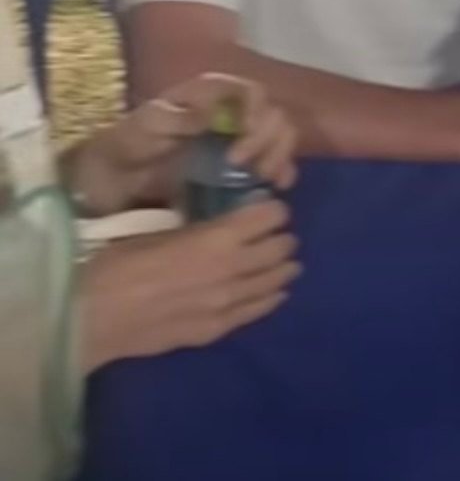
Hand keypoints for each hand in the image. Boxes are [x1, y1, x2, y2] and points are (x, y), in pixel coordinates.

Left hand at [66, 73, 296, 218]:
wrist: (109, 183)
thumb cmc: (123, 148)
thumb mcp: (142, 128)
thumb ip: (175, 118)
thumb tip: (211, 113)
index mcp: (209, 95)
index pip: (250, 91)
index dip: (255, 109)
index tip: (244, 133)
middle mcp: (230, 112)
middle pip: (272, 113)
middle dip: (266, 139)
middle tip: (243, 166)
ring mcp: (239, 138)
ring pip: (281, 134)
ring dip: (279, 154)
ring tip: (261, 177)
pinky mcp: (242, 165)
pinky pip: (276, 160)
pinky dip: (282, 170)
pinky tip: (275, 185)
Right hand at [80, 200, 299, 372]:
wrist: (91, 319)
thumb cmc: (117, 266)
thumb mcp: (161, 232)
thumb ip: (198, 232)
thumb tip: (216, 228)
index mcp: (217, 238)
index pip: (269, 217)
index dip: (274, 211)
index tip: (271, 210)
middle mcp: (232, 269)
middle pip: (280, 249)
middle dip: (283, 239)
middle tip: (279, 237)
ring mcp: (228, 303)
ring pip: (275, 281)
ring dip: (284, 268)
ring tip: (288, 263)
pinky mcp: (217, 330)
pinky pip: (257, 311)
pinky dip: (271, 298)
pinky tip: (277, 293)